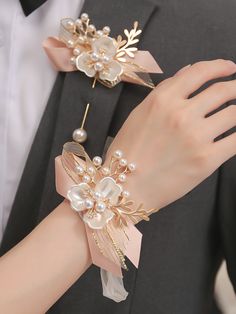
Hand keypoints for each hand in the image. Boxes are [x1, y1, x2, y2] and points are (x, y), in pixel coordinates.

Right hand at [105, 59, 235, 209]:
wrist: (125, 186)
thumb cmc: (127, 151)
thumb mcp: (139, 114)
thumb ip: (164, 91)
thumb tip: (187, 72)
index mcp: (163, 99)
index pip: (200, 72)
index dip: (220, 66)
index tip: (229, 68)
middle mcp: (181, 114)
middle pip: (222, 90)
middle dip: (235, 86)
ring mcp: (195, 136)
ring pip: (234, 113)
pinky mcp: (206, 160)